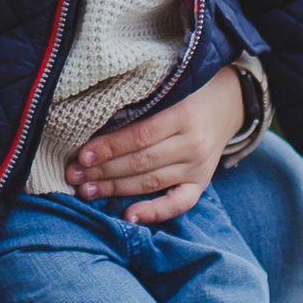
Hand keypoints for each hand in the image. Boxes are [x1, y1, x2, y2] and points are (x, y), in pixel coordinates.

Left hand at [66, 64, 246, 226]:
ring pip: (151, 182)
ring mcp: (198, 167)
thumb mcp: (171, 86)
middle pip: (141, 162)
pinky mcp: (202, 183)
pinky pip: (179, 203)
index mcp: (183, 115)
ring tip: (87, 191)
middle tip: (74, 175)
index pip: (139, 136)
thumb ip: (142, 101)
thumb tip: (96, 117)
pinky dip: (155, 212)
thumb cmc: (189, 91)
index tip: (82, 155)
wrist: (228, 103)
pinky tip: (130, 216)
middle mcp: (192, 144)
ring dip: (115, 189)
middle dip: (103, 171)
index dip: (109, 147)